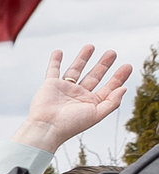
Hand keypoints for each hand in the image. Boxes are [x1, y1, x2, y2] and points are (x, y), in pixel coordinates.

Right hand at [16, 45, 133, 148]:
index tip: (127, 66)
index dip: (119, 77)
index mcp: (91, 103)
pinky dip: (55, 61)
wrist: (46, 127)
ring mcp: (65, 89)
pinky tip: (59, 52)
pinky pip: (53, 70)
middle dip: (103, 64)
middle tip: (112, 53)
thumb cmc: (70, 125)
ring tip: (91, 46)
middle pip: (94, 76)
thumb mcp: (96, 114)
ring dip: (83, 58)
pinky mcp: (50, 85)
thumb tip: (124, 88)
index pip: (108, 87)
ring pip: (76, 70)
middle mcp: (79, 95)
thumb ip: (112, 102)